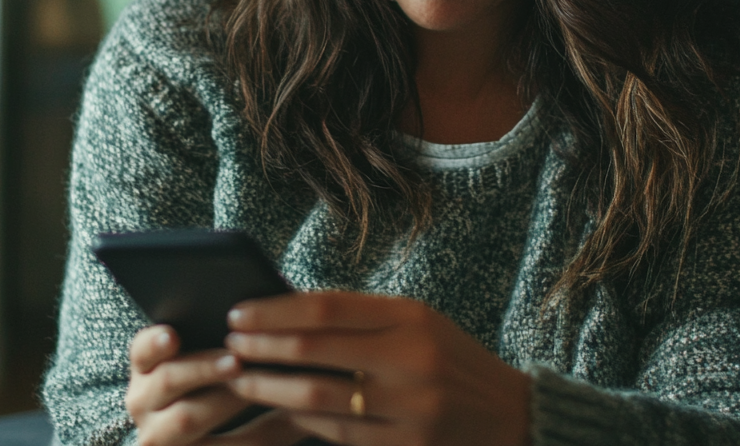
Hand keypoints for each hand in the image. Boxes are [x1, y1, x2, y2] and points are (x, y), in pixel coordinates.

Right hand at [125, 325, 307, 444]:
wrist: (222, 433)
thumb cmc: (221, 383)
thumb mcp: (214, 360)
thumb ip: (225, 340)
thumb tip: (259, 317)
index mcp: (148, 367)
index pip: (143, 349)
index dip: (155, 342)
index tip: (173, 336)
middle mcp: (143, 400)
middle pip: (167, 380)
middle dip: (204, 369)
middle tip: (237, 361)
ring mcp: (157, 433)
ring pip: (186, 418)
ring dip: (224, 401)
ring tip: (254, 390)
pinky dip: (238, 439)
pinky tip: (265, 421)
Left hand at [223, 291, 530, 445]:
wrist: (512, 416)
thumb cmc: (451, 361)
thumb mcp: (417, 323)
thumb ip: (361, 317)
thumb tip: (286, 309)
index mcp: (411, 317)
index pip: (325, 306)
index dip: (273, 311)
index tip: (238, 313)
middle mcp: (411, 359)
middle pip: (314, 350)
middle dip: (261, 348)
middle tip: (227, 345)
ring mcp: (410, 407)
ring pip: (317, 397)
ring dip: (268, 388)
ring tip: (240, 378)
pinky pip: (337, 432)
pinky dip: (300, 419)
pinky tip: (277, 408)